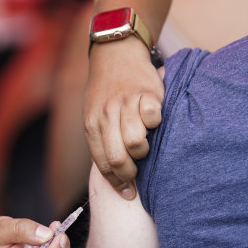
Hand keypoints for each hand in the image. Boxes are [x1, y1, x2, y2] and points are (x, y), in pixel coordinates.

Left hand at [84, 36, 163, 198]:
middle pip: (119, 159)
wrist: (115, 54)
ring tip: (144, 145)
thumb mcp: (94, 114)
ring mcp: (126, 104)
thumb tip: (114, 173)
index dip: (115, 182)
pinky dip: (156, 123)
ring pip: (136, 143)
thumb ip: (102, 139)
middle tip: (137, 177)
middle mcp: (106, 116)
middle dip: (129, 175)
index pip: (102, 162)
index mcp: (91, 124)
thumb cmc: (105, 91)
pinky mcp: (146, 94)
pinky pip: (154, 119)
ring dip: (143, 151)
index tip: (126, 193)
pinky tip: (153, 120)